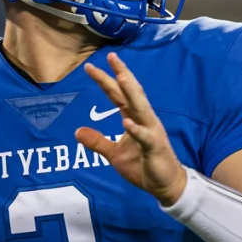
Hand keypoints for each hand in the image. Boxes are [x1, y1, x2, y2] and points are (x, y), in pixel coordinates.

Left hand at [76, 53, 186, 205]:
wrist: (165, 184)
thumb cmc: (142, 165)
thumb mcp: (114, 154)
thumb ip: (97, 142)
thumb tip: (77, 131)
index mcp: (134, 118)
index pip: (118, 95)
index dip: (106, 80)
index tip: (91, 66)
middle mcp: (144, 120)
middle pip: (131, 93)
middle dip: (121, 74)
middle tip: (111, 57)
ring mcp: (151, 132)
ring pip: (141, 108)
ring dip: (131, 93)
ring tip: (120, 77)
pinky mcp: (155, 148)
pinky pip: (145, 137)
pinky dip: (136, 129)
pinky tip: (126, 121)